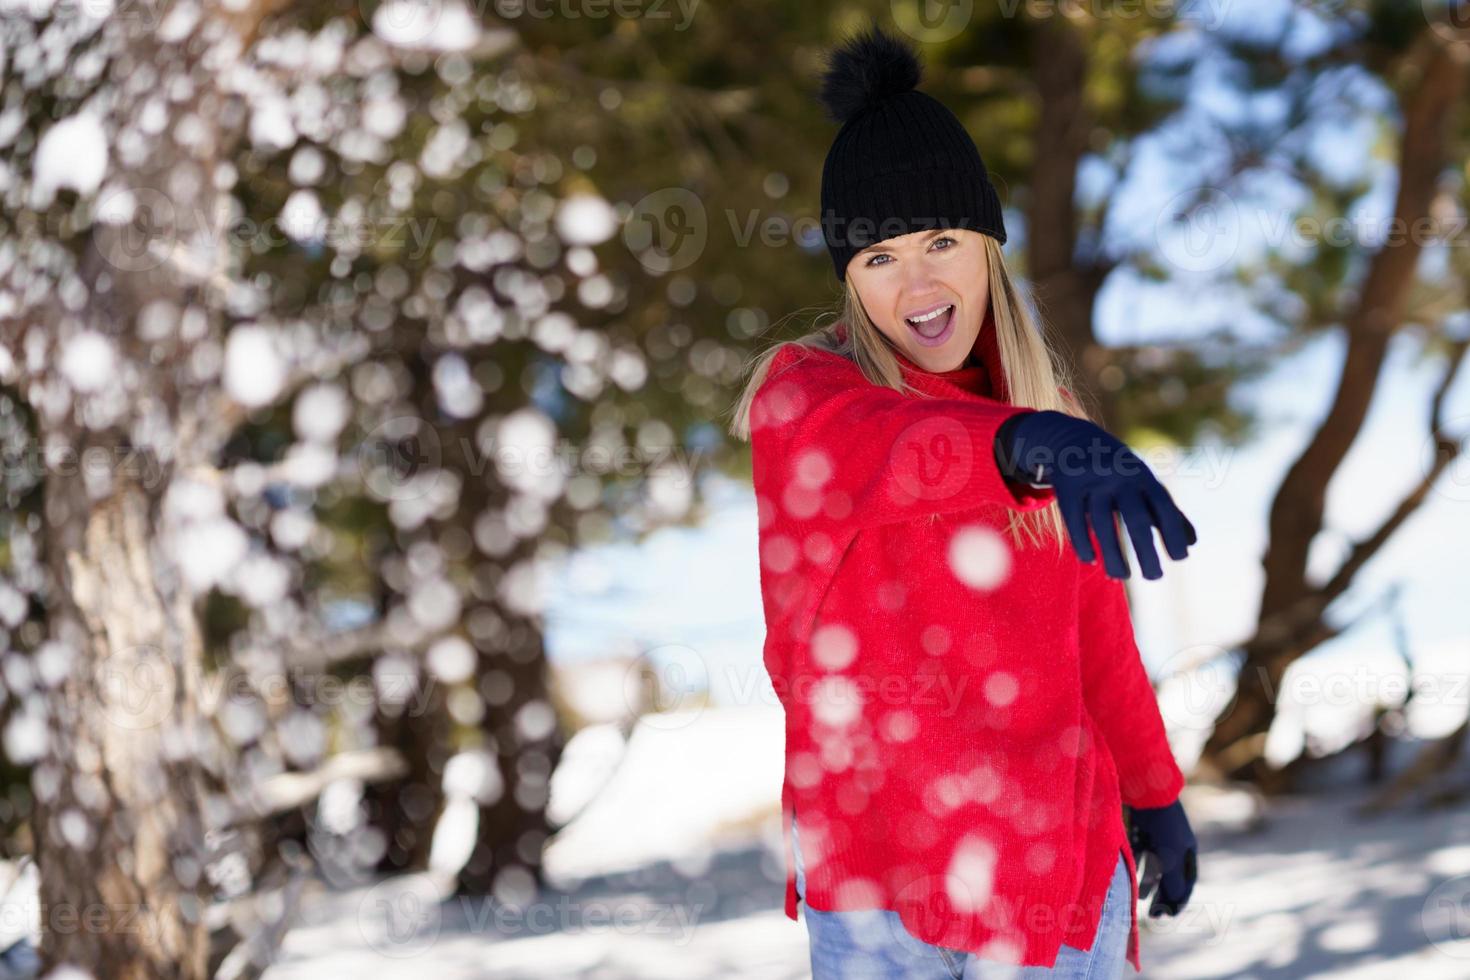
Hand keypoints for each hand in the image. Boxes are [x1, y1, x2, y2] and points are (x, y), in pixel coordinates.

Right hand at [993, 410, 1196, 578]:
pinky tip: (1091, 561)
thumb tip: (1192, 543)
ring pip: (1101, 523)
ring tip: (1121, 576)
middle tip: (1155, 577)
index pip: (1162, 505)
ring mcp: (1091, 482)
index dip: (1173, 531)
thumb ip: (1166, 510)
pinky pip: (1074, 520)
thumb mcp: (1144, 482)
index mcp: (1142, 475)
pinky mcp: (1066, 489)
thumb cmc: (1118, 469)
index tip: (1180, 558)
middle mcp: (1118, 477)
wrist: (1072, 438)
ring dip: (1113, 554)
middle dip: (1145, 550)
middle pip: (1133, 518)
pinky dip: (1082, 543)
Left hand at [1126, 799, 1197, 916]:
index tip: (1169, 916)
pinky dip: (1137, 863)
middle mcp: (1175, 843)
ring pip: (1154, 864)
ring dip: (1149, 881)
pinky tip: (1129, 873)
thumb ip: (1172, 882)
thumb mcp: (1171, 858)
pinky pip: (1141, 849)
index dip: (1178, 900)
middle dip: (1162, 895)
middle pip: (1170, 875)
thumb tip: (1174, 903)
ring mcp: (1158, 835)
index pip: (1186, 882)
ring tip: (1140, 897)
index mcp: (1188, 851)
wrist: (1147, 790)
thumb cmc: (1163, 827)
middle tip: (1153, 914)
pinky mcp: (1142, 827)